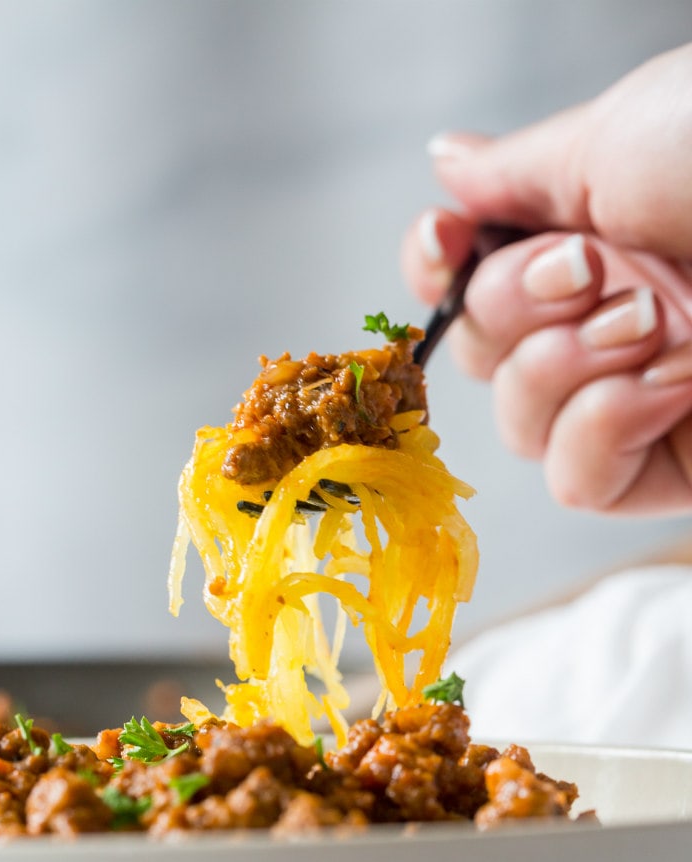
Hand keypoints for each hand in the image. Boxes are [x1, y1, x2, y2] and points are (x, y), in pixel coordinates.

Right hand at [401, 44, 691, 514]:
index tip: (443, 241)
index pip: (464, 280)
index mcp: (583, 239)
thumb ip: (514, 172)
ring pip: (518, 426)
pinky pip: (578, 480)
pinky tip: (670, 380)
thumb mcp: (613, 140)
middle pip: (478, 356)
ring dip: (564, 367)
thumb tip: (445, 164)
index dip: (434, 271)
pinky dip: (605, 427)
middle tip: (591, 270)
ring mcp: (631, 396)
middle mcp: (598, 319)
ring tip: (652, 322)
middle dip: (514, 308)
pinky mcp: (667, 466)